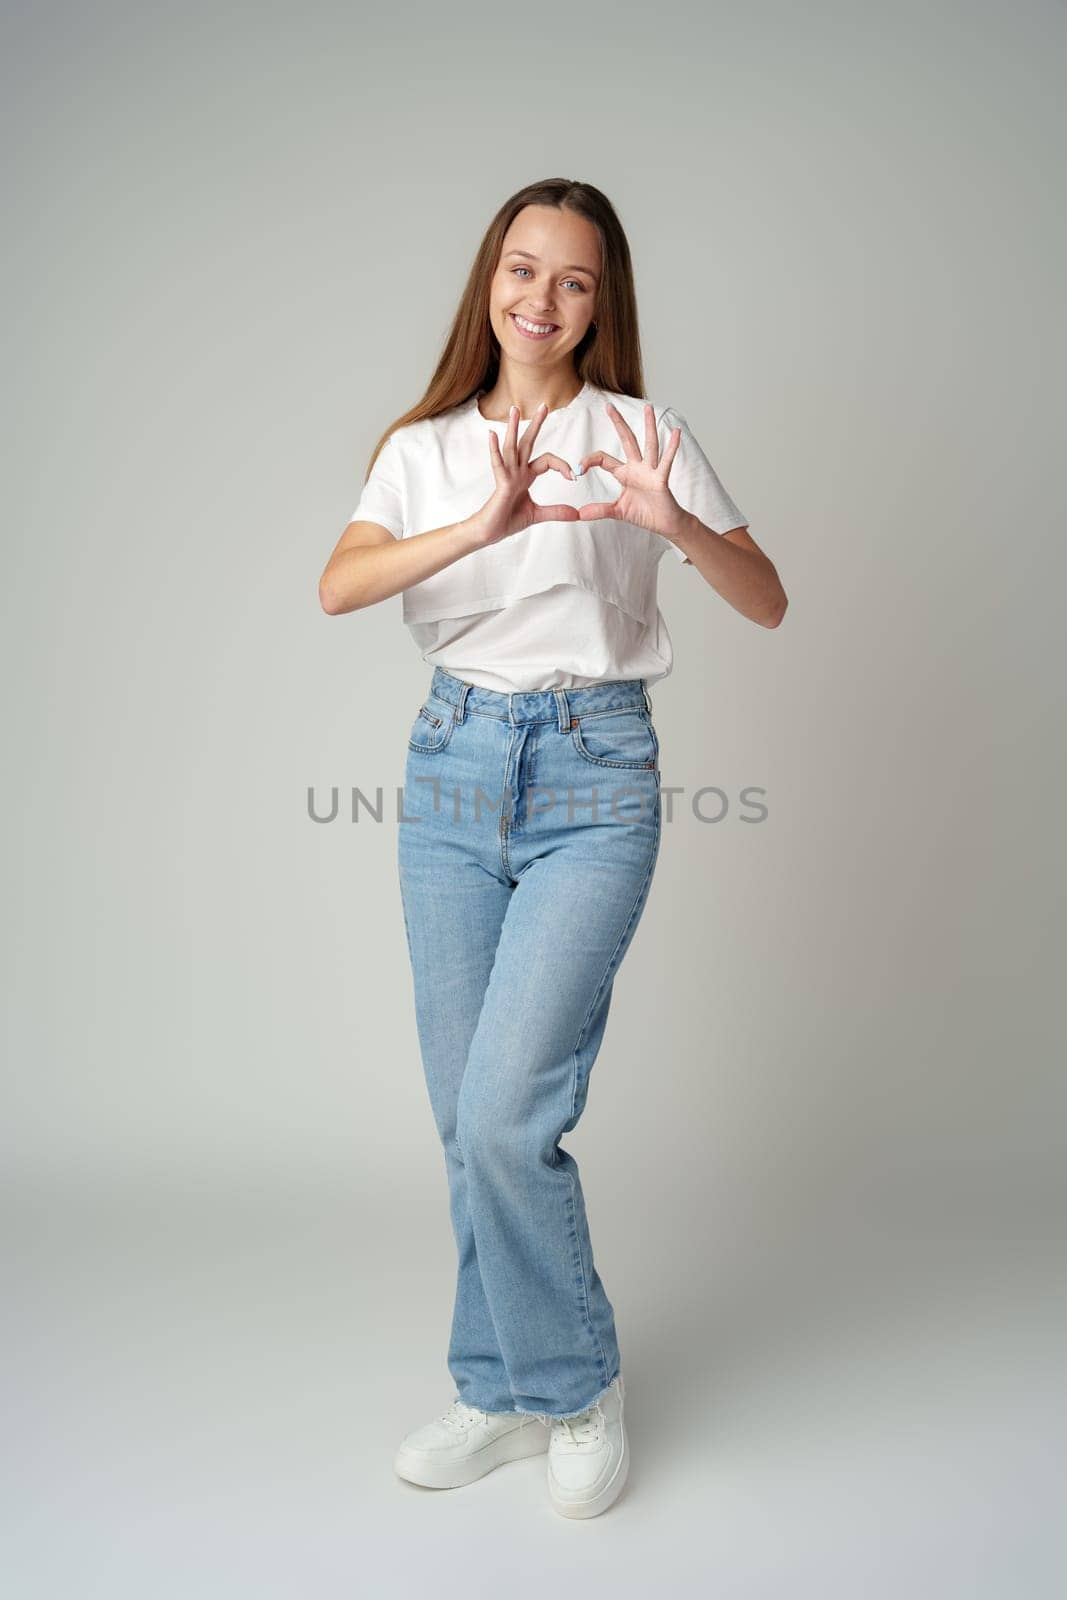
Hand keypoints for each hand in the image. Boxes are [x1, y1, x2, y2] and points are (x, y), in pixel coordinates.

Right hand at [469, 403, 578, 547]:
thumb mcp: (537, 515)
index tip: (573, 476)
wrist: (490, 532)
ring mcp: (507, 475)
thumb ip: (556, 512)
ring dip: (514, 428)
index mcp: (525, 476)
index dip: (562, 466)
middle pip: (528, 443)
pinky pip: (497, 463)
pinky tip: (492, 434)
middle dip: (536, 424)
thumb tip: (576, 514)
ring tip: (515, 409)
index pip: (547, 461)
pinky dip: (494, 449)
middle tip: (545, 405)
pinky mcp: (499, 483)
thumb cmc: (507, 520)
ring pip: (512, 447)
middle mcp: (516, 471)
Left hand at [576, 402, 685, 541]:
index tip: (579, 468)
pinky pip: (666, 461)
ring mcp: (650, 471)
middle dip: (618, 423)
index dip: (590, 461)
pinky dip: (672, 447)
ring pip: (649, 444)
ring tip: (649, 408)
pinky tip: (676, 432)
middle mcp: (637, 467)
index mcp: (624, 474)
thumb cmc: (645, 514)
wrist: (664, 523)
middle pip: (626, 440)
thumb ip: (600, 510)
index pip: (604, 459)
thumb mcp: (618, 512)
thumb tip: (580, 514)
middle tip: (609, 406)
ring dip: (648, 426)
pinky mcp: (661, 479)